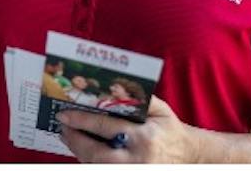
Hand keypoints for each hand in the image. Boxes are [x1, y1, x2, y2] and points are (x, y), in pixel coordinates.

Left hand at [56, 95, 194, 162]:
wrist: (188, 155)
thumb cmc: (169, 129)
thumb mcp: (159, 110)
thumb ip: (139, 98)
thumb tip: (111, 87)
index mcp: (144, 138)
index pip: (106, 127)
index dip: (82, 120)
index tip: (64, 114)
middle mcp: (138, 159)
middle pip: (97, 153)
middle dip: (76, 140)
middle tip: (62, 127)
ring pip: (98, 165)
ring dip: (80, 152)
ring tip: (68, 137)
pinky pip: (104, 169)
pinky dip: (91, 161)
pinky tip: (83, 150)